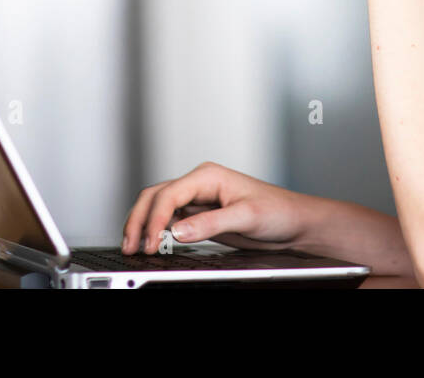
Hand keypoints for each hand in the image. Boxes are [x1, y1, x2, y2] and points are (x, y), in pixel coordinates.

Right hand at [120, 161, 312, 253]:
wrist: (292, 222)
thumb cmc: (278, 210)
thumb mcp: (246, 216)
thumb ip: (210, 223)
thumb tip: (178, 230)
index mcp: (208, 176)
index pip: (169, 194)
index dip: (155, 218)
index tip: (152, 242)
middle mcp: (199, 185)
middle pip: (155, 197)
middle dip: (139, 219)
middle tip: (131, 244)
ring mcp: (198, 201)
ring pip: (158, 208)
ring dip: (144, 225)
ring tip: (134, 246)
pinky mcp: (200, 217)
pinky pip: (169, 221)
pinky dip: (156, 231)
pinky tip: (152, 244)